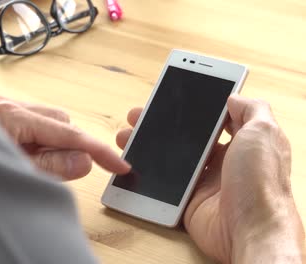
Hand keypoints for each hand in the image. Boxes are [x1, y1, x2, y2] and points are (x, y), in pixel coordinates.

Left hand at [0, 94, 130, 180]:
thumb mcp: (10, 173)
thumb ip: (50, 167)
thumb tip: (84, 160)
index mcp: (11, 117)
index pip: (68, 133)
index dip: (97, 150)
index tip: (119, 165)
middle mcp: (5, 105)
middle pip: (59, 121)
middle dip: (67, 146)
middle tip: (54, 171)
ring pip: (44, 122)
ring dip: (49, 145)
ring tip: (27, 165)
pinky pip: (27, 124)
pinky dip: (33, 141)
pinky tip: (17, 156)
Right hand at [116, 95, 304, 262]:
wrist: (248, 230)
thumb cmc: (260, 181)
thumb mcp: (264, 133)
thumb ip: (252, 109)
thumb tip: (233, 97)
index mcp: (239, 143)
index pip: (210, 120)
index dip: (189, 109)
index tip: (167, 98)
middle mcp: (221, 161)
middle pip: (184, 138)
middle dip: (159, 126)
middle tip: (137, 117)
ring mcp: (203, 182)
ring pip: (170, 160)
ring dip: (147, 148)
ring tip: (126, 138)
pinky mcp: (189, 201)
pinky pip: (164, 185)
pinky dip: (148, 175)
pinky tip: (132, 164)